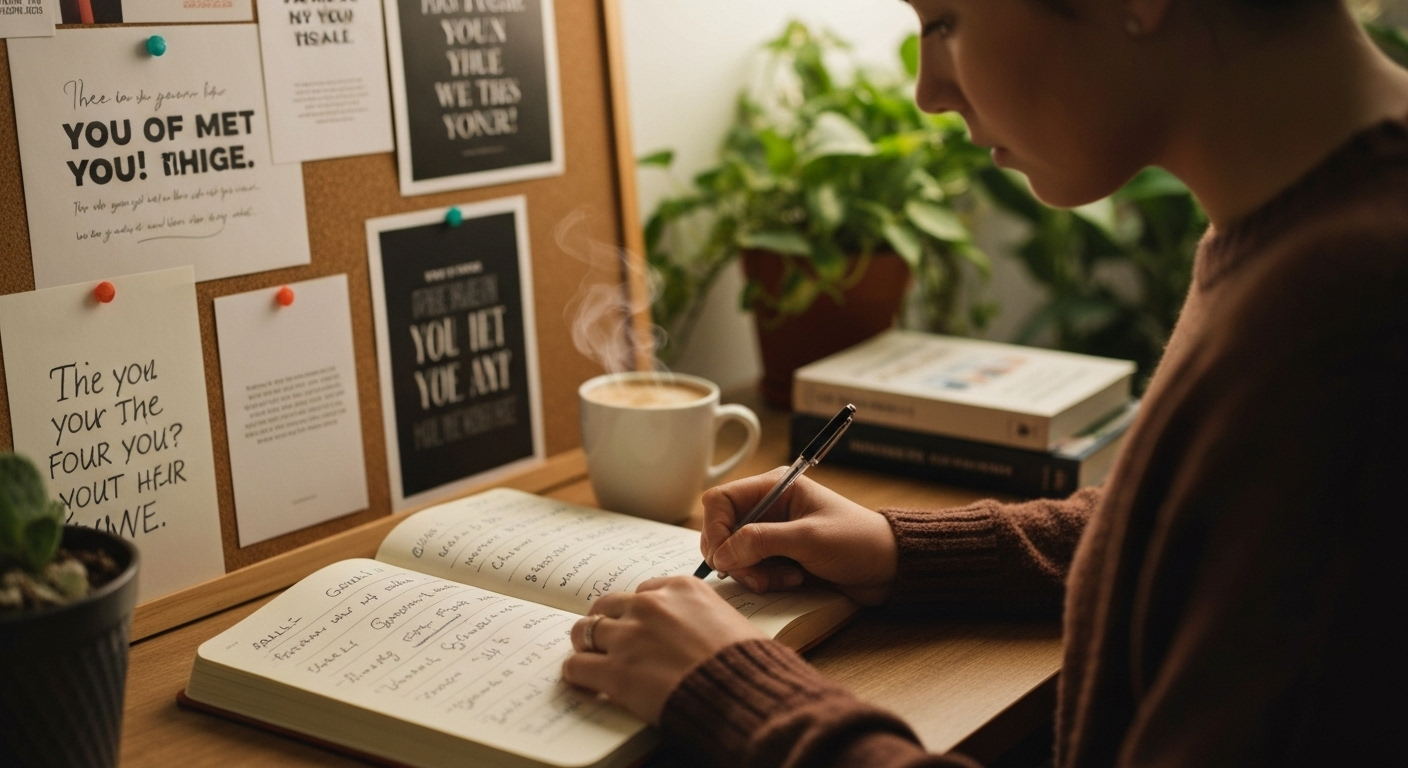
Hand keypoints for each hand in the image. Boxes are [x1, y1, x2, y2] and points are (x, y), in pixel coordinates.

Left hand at [561, 576, 764, 723]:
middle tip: (609, 641)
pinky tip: (583, 679)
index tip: (639, 626)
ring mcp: (629, 637)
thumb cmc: (749, 662)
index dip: (639, 613)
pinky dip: (577, 672)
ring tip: (589, 657)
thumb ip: (705, 615)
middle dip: (607, 623)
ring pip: (584, 630)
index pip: (643, 592)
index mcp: (680, 588)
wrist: (744, 692)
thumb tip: (700, 629)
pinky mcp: (615, 671)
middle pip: (607, 605)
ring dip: (586, 644)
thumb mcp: (732, 620)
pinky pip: (576, 666)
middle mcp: (650, 605)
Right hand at [701, 468, 897, 604]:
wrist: (889, 568)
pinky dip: (764, 580)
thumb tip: (721, 554)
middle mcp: (768, 507)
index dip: (715, 529)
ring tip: (785, 579)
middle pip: (722, 530)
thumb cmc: (857, 542)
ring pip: (734, 554)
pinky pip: (751, 570)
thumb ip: (761, 542)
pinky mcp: (777, 557)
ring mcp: (771, 533)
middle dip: (734, 557)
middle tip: (757, 577)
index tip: (724, 557)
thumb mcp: (808, 539)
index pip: (720, 500)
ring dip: (752, 572)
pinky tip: (792, 580)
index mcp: (774, 487)